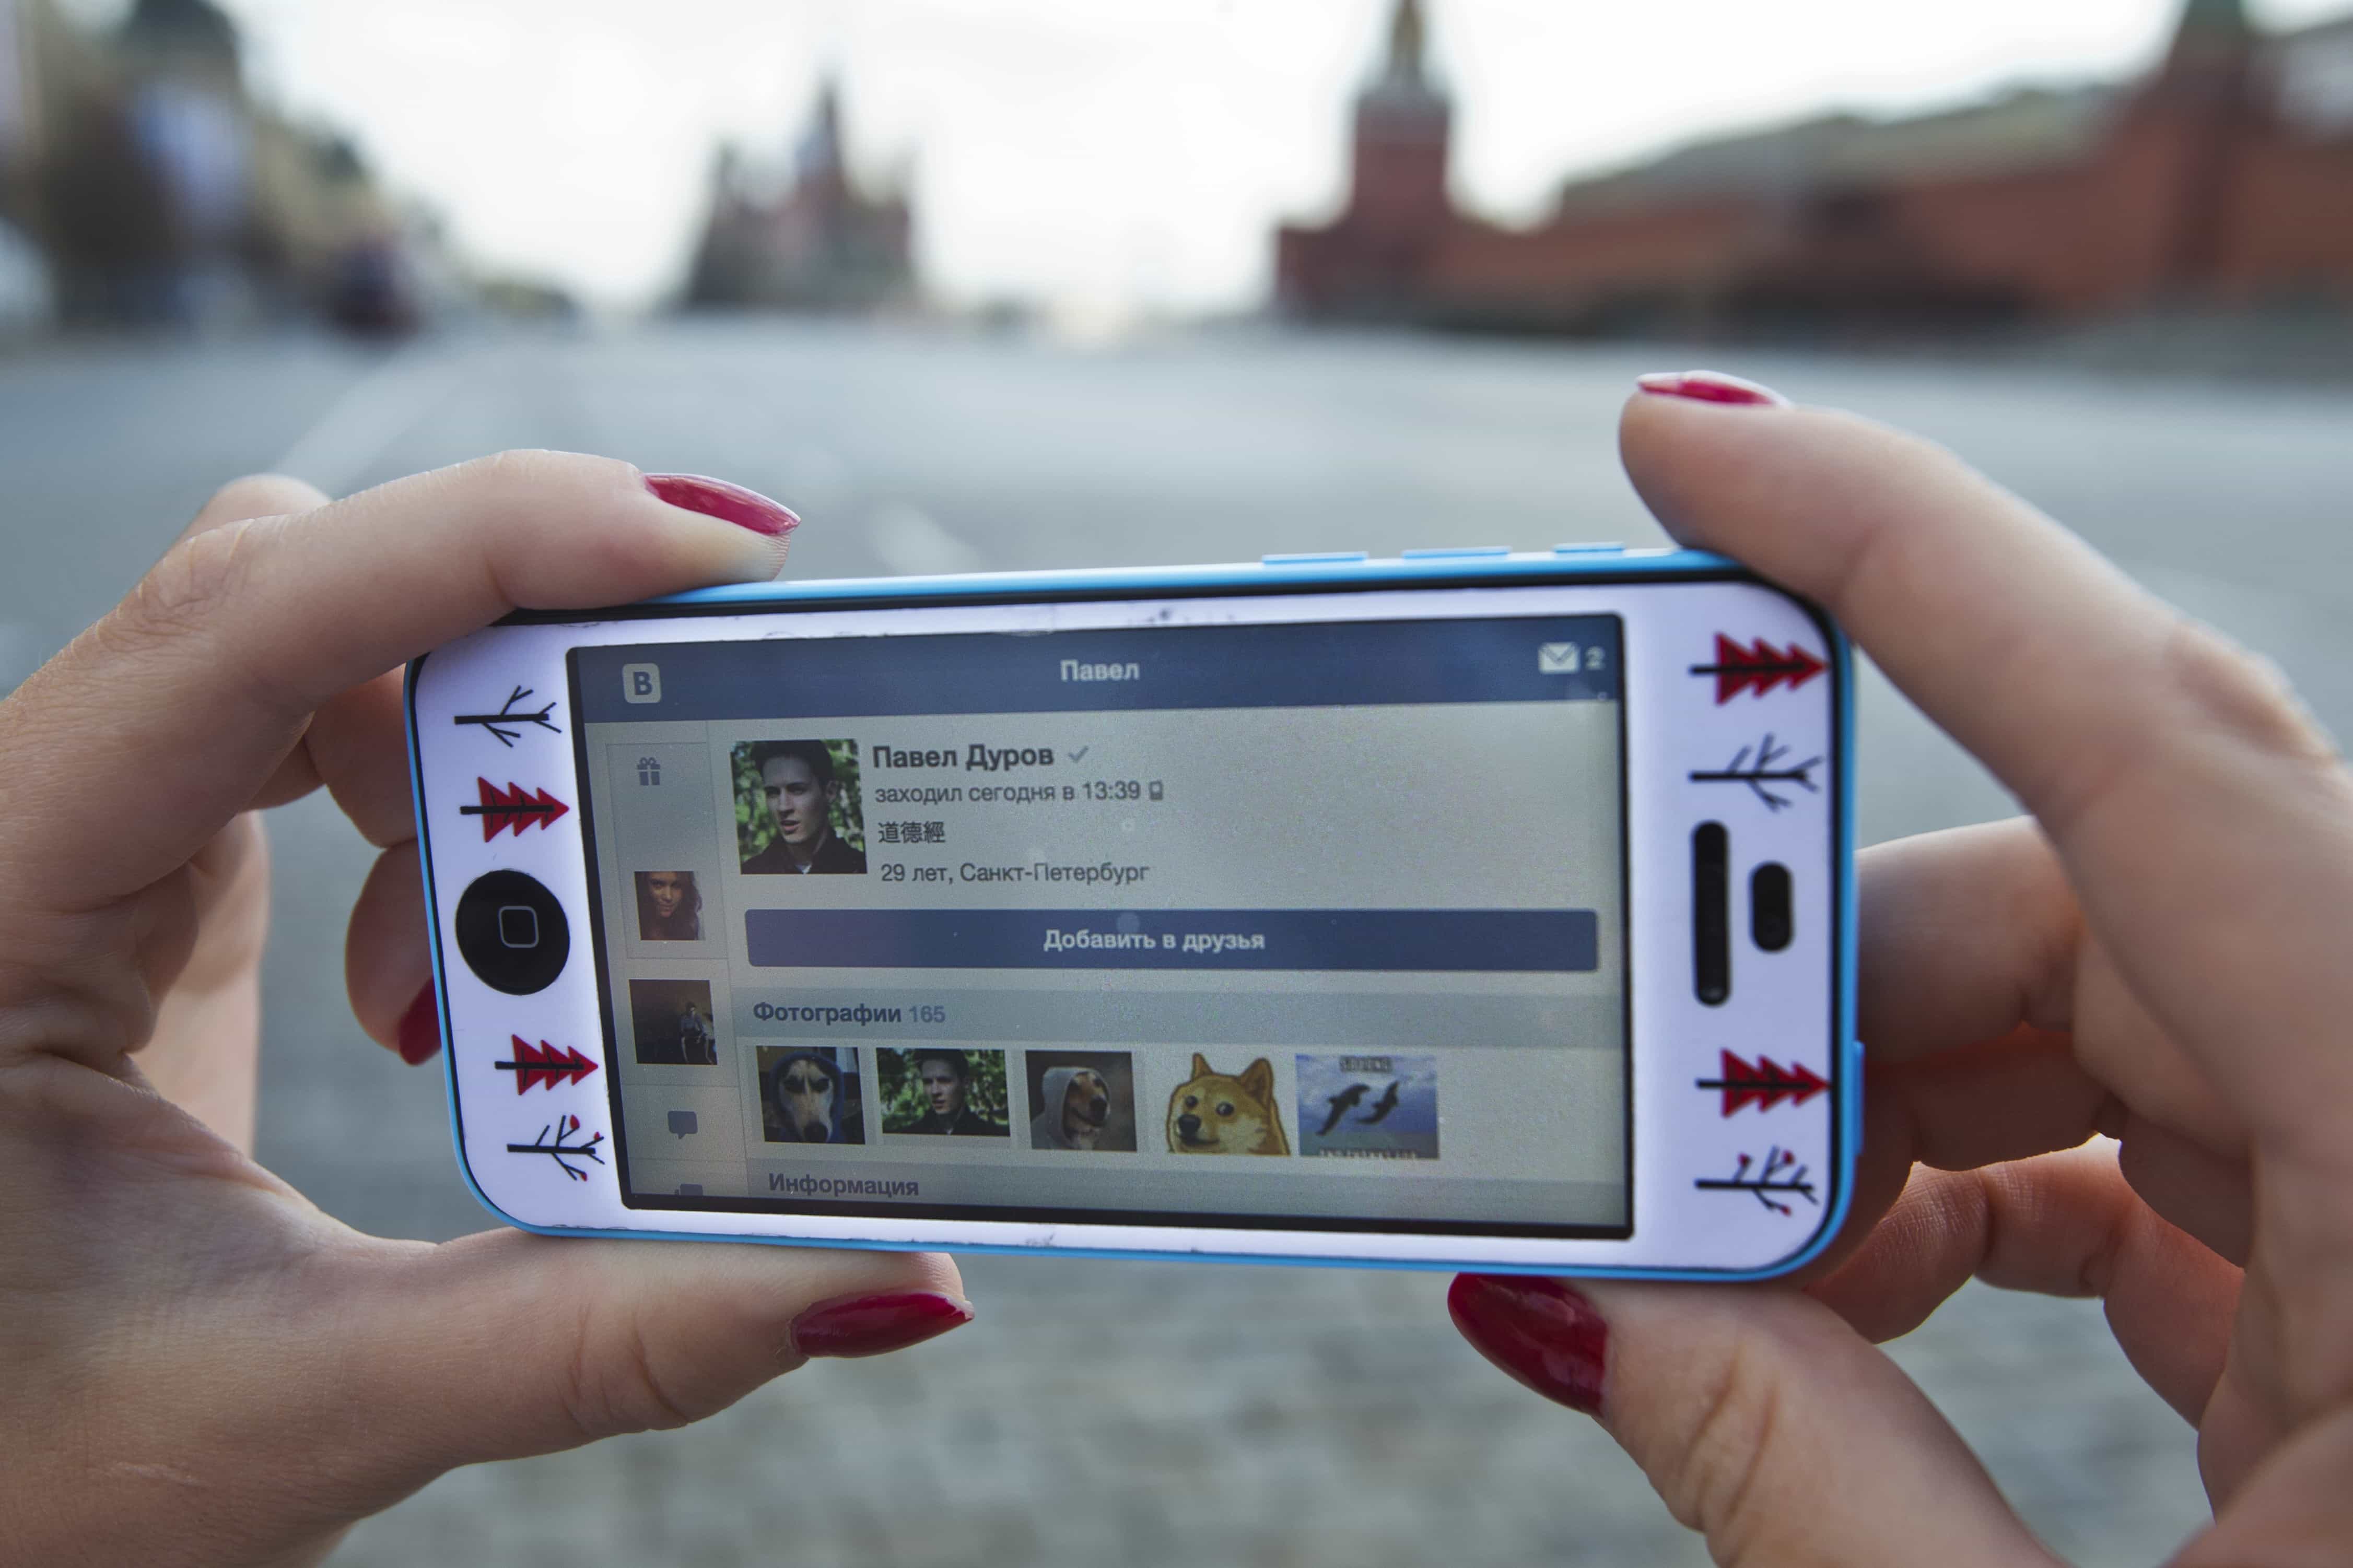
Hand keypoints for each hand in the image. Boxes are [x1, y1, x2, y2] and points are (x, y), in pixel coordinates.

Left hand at [0, 455, 969, 1567]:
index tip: (709, 548)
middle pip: (295, 580)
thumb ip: (597, 1338)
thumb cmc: (21, 1468)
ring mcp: (82, 823)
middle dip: (519, 651)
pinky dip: (433, 815)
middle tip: (688, 750)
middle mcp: (23, 818)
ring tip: (492, 984)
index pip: (242, 621)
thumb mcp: (305, 1405)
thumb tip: (883, 1278)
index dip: (486, 542)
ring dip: (472, 764)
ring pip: (312, 632)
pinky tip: (430, 992)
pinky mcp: (149, 856)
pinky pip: (314, 724)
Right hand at [1450, 371, 2350, 1563]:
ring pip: (2107, 1018)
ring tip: (1727, 1250)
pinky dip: (1978, 1194)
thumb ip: (1825, 1497)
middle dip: (1808, 980)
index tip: (1687, 444)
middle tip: (1606, 1083)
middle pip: (2088, 903)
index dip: (1906, 556)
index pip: (2167, 749)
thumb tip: (1577, 1320)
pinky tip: (1861, 1295)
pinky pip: (2153, 1143)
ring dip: (1879, 1107)